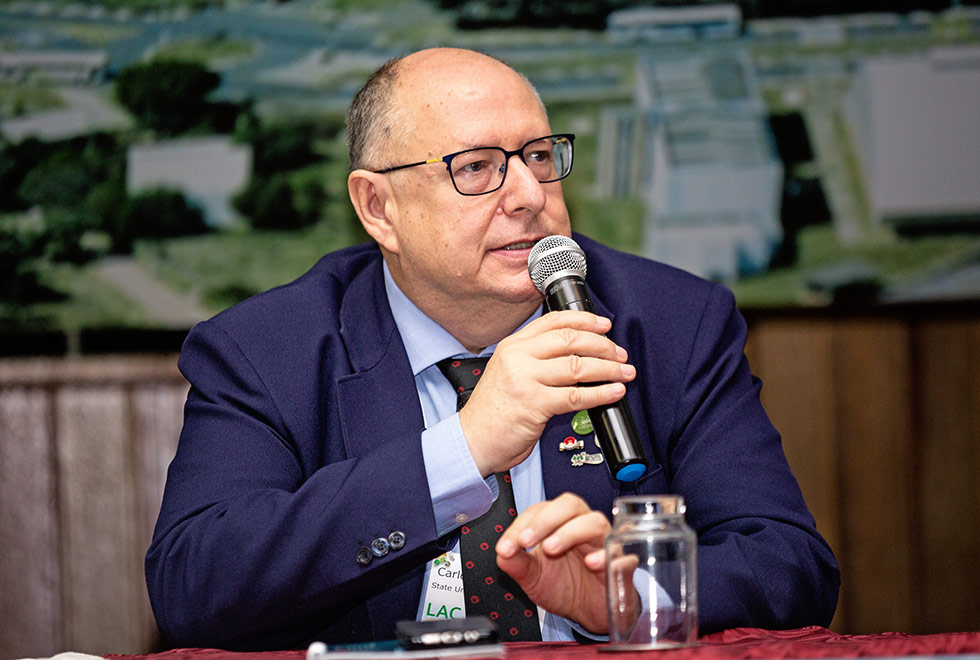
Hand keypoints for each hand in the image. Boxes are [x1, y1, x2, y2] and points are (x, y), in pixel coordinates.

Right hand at [459, 310, 634, 476]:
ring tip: (623, 373)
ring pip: (577, 366)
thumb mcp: (510, 372)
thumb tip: (580, 354)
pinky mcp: (534, 404)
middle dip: (603, 346)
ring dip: (608, 369)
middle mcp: (518, 357)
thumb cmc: (494, 410)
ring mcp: (525, 380)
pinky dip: (600, 394)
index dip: (585, 320)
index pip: (554, 321)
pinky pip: (576, 396)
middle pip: (570, 340)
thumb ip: (537, 359)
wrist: (474, 439)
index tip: (604, 326)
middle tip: (619, 354)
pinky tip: (613, 393)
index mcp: (513, 345)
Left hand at [495, 492, 610, 633]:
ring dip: (571, 532)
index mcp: (559, 524)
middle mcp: (582, 527)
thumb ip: (517, 564)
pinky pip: (620, 553)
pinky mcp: (621, 565)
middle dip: (545, 520)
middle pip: (570, 504)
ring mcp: (604, 543)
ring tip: (551, 548)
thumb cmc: (564, 587)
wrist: (589, 613)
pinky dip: (606, 555)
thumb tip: (502, 554)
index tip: (506, 547)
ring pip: (594, 522)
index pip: (540, 511)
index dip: (520, 525)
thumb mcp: (533, 578)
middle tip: (526, 540)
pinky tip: (591, 563)